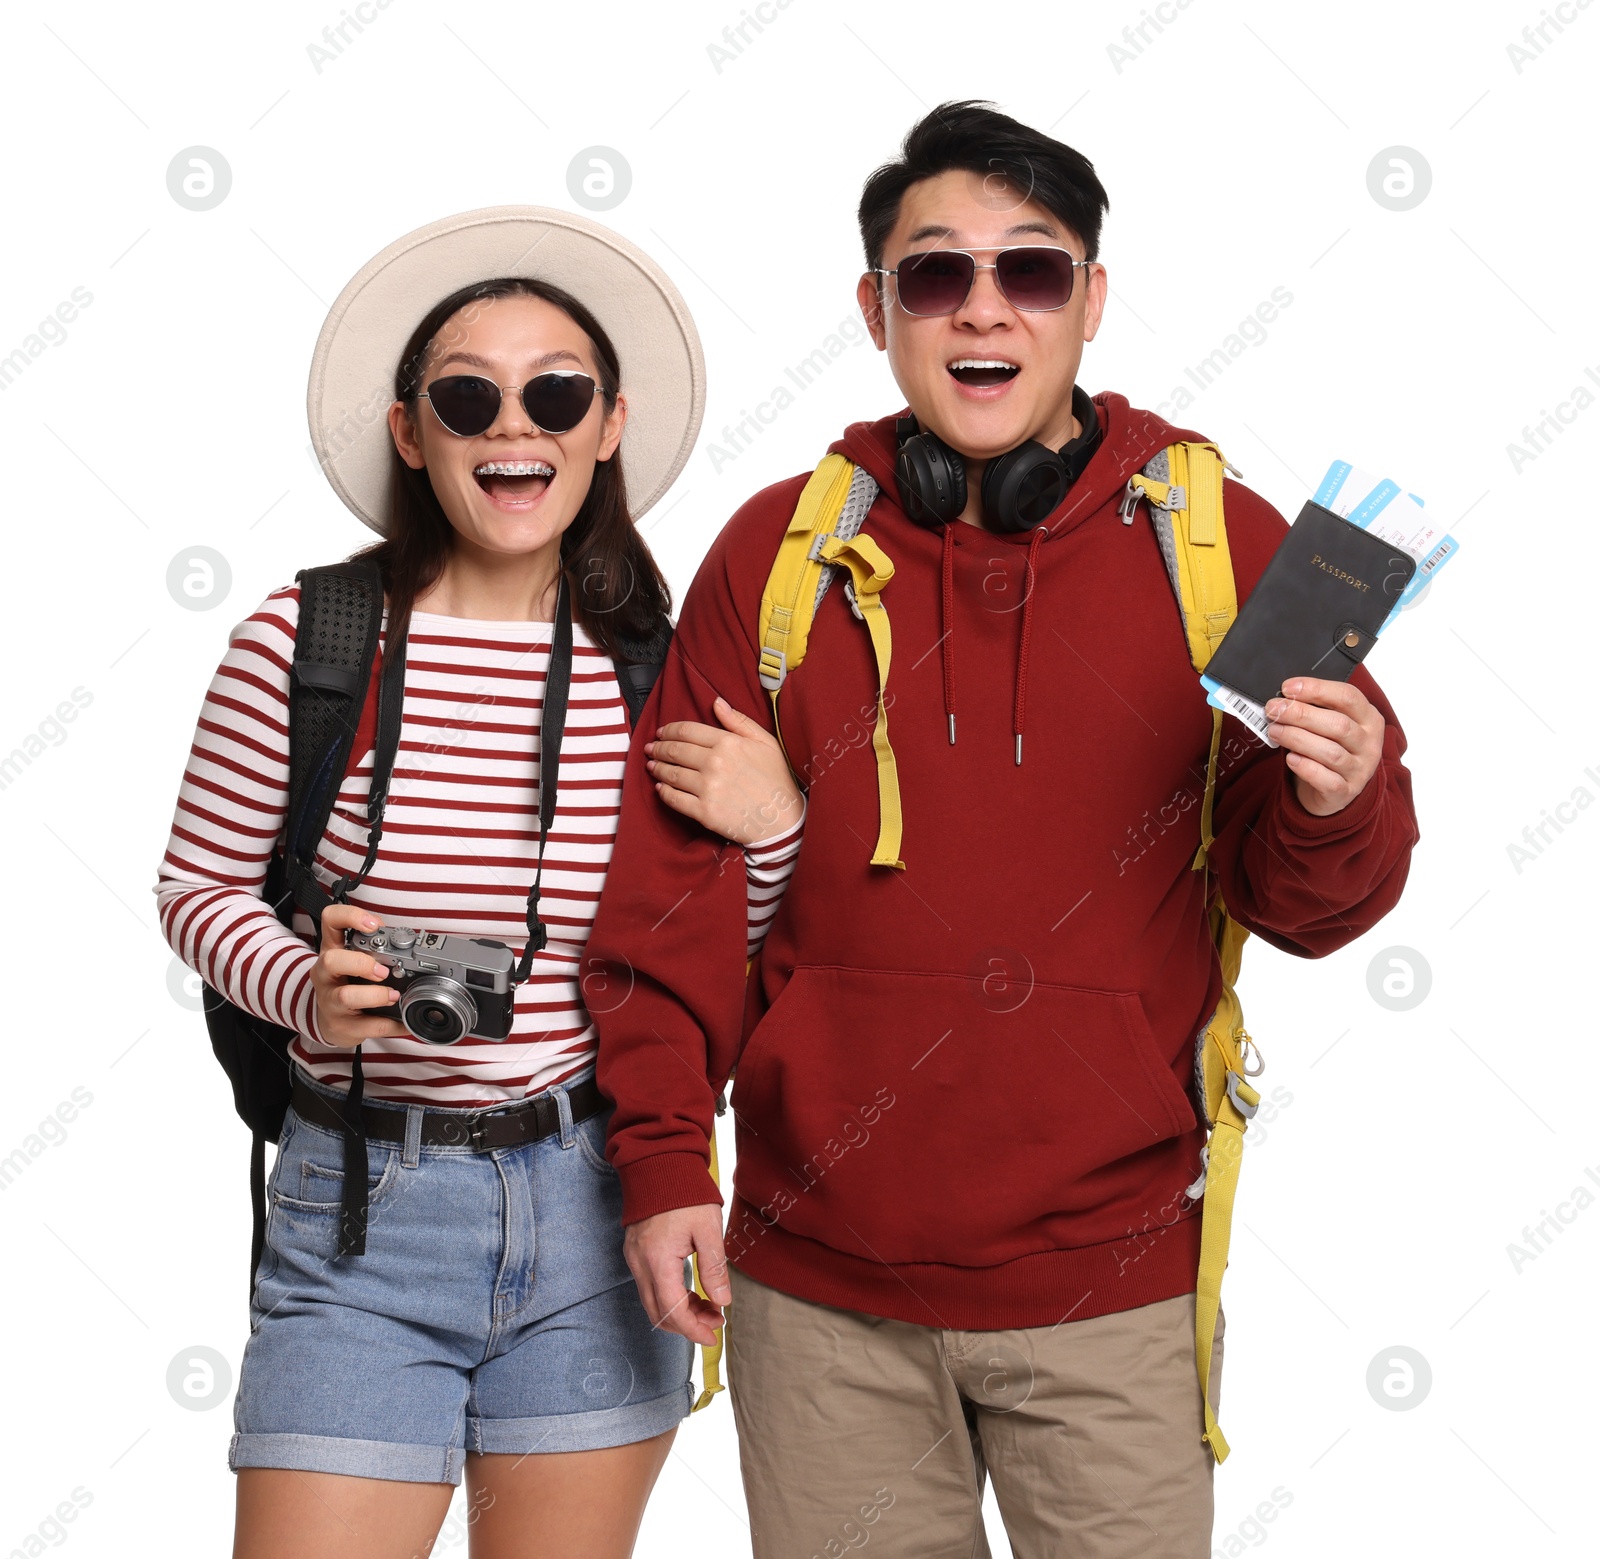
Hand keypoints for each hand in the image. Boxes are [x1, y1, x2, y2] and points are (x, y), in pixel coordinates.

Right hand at [309, 903, 411, 1048]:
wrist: (331, 1021)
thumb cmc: (348, 983)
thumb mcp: (354, 959)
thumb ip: (376, 946)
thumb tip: (408, 939)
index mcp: (333, 950)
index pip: (331, 921)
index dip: (349, 917)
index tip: (373, 925)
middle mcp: (326, 974)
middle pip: (331, 960)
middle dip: (361, 963)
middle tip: (382, 971)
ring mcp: (330, 1001)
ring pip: (345, 996)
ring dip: (375, 995)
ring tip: (394, 996)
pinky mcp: (340, 1025)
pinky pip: (367, 1026)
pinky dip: (391, 1025)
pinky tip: (404, 1022)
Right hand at [622, 1204, 730, 1346]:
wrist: (659, 1164)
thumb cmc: (685, 1192)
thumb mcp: (707, 1228)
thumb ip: (714, 1267)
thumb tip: (722, 1301)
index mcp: (658, 1260)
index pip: (672, 1311)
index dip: (693, 1330)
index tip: (713, 1336)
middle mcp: (640, 1264)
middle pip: (659, 1313)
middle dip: (687, 1324)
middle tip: (715, 1320)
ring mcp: (634, 1259)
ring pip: (653, 1302)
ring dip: (679, 1312)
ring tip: (709, 1306)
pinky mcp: (636, 1252)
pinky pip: (649, 1287)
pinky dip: (670, 1297)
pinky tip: (692, 1291)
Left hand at [644, 695, 803, 844]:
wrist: (783, 821)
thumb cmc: (776, 780)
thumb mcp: (766, 743)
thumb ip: (739, 721)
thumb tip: (716, 703)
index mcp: (728, 743)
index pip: (687, 731)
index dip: (669, 730)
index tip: (662, 733)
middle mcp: (714, 764)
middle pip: (674, 751)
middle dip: (658, 748)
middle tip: (651, 748)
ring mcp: (707, 789)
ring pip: (670, 774)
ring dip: (657, 768)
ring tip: (652, 765)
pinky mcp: (704, 812)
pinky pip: (674, 799)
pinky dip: (663, 791)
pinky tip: (661, 787)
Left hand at [1264, 677, 1384, 816]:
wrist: (1337, 791)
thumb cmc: (1330, 747)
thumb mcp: (1330, 725)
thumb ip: (1314, 710)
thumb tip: (1283, 699)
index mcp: (1369, 719)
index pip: (1348, 697)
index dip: (1317, 689)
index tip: (1288, 688)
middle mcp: (1369, 744)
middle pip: (1338, 725)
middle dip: (1301, 714)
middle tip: (1274, 709)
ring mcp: (1360, 770)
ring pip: (1331, 752)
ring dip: (1297, 738)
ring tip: (1274, 731)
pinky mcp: (1345, 792)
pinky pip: (1327, 780)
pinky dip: (1305, 767)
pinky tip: (1290, 759)